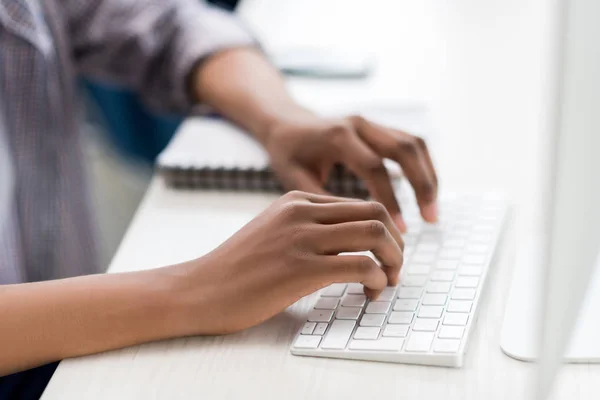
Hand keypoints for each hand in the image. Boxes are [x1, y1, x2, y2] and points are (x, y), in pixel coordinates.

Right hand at [172, 191, 403, 334]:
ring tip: (388, 281)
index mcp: (296, 200)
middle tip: (395, 267)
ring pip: (376, 235)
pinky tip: (370, 293)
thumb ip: (307, 227)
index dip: (384, 230)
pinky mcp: (301, 269)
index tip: (385, 255)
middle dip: (397, 242)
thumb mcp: (273, 231)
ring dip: (394, 260)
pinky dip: (378, 281)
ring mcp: (301, 238)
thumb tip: (350, 243)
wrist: (201, 289)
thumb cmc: (237, 267)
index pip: (360, 204)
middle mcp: (302, 213)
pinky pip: (362, 266)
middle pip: (376, 213)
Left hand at [264, 115, 438, 231]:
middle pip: (404, 149)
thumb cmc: (288, 154)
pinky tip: (425, 193)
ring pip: (414, 143)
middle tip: (430, 219)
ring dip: (428, 176)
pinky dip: (423, 167)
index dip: (390, 199)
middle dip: (422, 185)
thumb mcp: (293, 179)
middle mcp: (359, 124)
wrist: (286, 124)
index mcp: (338, 136)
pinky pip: (411, 144)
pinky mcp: (379, 128)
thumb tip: (352, 231)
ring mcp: (372, 123)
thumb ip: (321, 201)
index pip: (374, 168)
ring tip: (431, 210)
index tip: (398, 229)